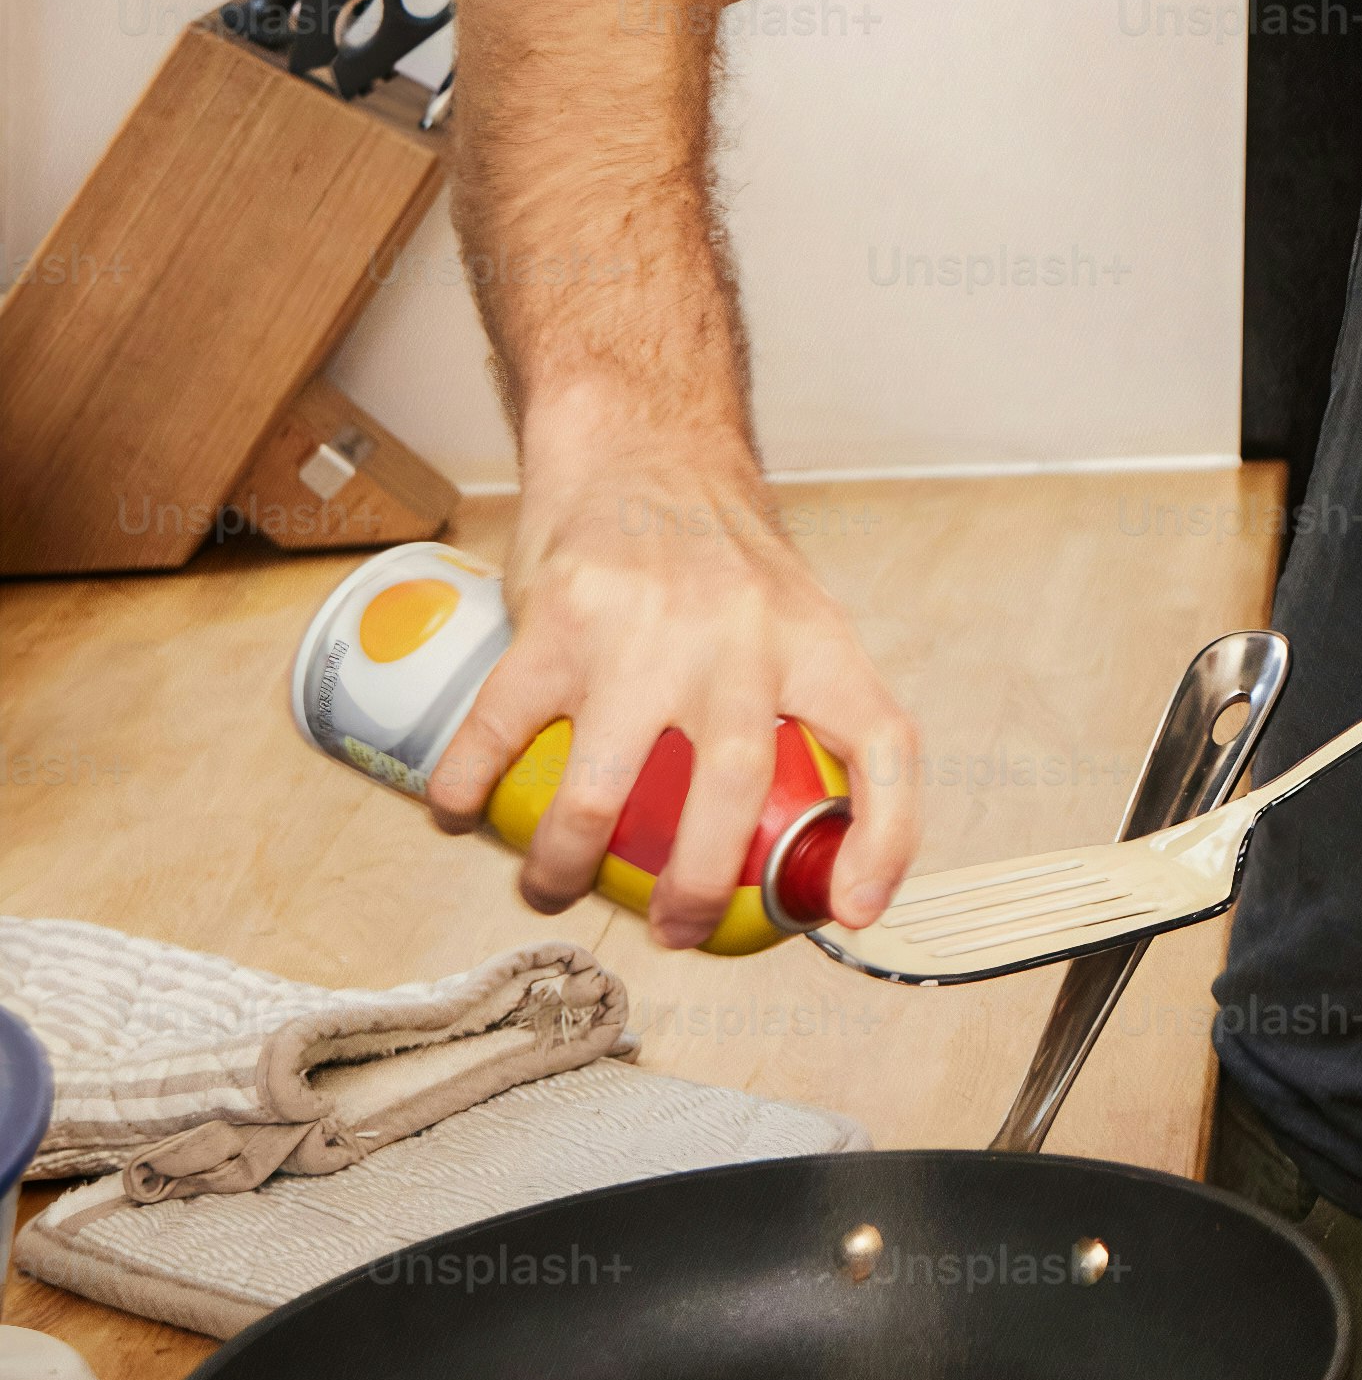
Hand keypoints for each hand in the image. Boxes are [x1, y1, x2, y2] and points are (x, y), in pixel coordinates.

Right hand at [423, 429, 922, 943]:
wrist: (642, 447)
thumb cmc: (721, 555)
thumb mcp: (798, 619)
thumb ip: (802, 710)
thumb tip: (809, 844)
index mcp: (817, 643)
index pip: (883, 745)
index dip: (884, 838)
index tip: (848, 909)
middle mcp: (740, 639)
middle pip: (730, 792)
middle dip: (695, 887)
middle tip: (672, 932)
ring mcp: (643, 632)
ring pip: (602, 789)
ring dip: (566, 862)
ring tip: (550, 888)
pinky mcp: (556, 622)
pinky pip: (500, 732)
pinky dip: (467, 790)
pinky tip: (459, 814)